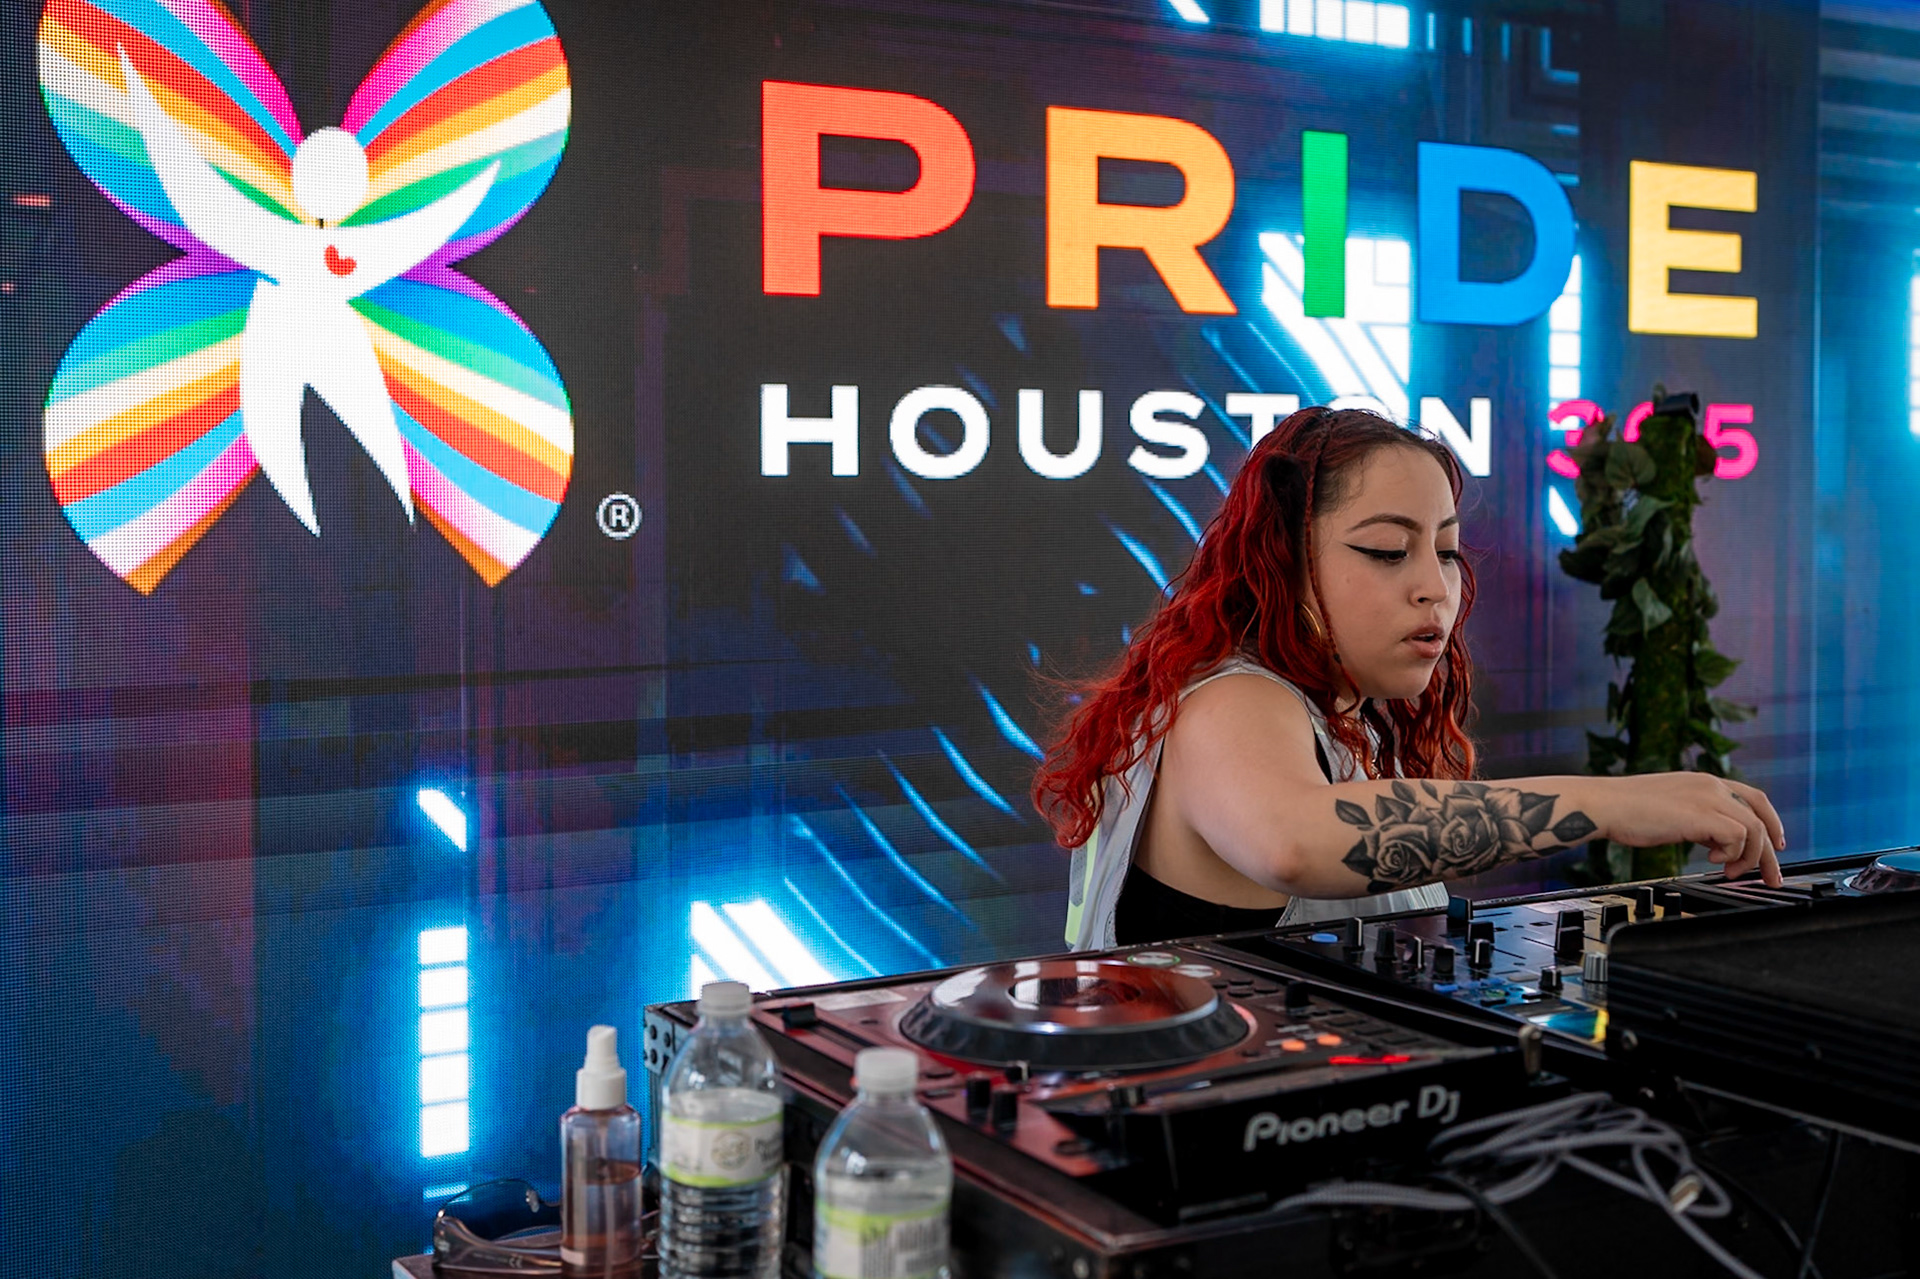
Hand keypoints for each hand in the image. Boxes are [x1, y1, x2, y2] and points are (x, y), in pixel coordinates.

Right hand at [1594, 772, 1786, 886]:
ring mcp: (1707, 797)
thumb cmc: (1626, 812)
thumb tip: (1715, 843)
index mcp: (1703, 782)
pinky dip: (1732, 854)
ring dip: (1748, 857)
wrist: (1603, 806)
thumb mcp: (1672, 811)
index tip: (1776, 845)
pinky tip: (1712, 860)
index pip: (1753, 798)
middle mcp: (1710, 785)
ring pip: (1754, 829)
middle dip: (1770, 851)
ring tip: (1729, 871)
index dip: (1771, 822)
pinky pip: (1738, 837)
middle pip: (1761, 814)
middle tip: (1770, 876)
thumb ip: (1698, 821)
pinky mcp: (1701, 815)